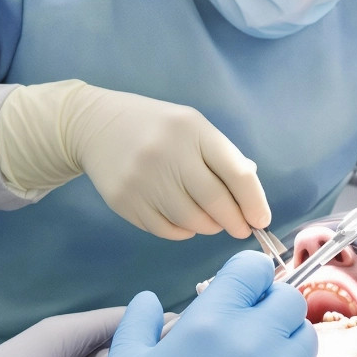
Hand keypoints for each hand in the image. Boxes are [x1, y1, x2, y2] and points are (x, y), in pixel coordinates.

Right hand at [0, 80, 269, 239]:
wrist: (95, 125)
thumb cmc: (156, 127)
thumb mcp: (192, 127)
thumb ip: (223, 157)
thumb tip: (251, 200)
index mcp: (193, 130)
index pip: (236, 173)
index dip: (254, 202)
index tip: (261, 220)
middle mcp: (168, 153)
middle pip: (215, 202)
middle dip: (235, 222)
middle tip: (241, 229)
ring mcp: (143, 179)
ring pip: (191, 221)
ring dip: (209, 227)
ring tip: (211, 222)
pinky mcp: (124, 200)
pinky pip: (165, 230)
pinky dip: (183, 232)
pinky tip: (185, 222)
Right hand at [80, 252, 327, 356]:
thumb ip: (140, 320)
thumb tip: (150, 299)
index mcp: (209, 323)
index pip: (251, 270)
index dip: (245, 279)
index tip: (238, 295)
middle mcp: (252, 343)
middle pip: (288, 299)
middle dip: (269, 307)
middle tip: (249, 329)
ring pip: (306, 337)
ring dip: (286, 341)